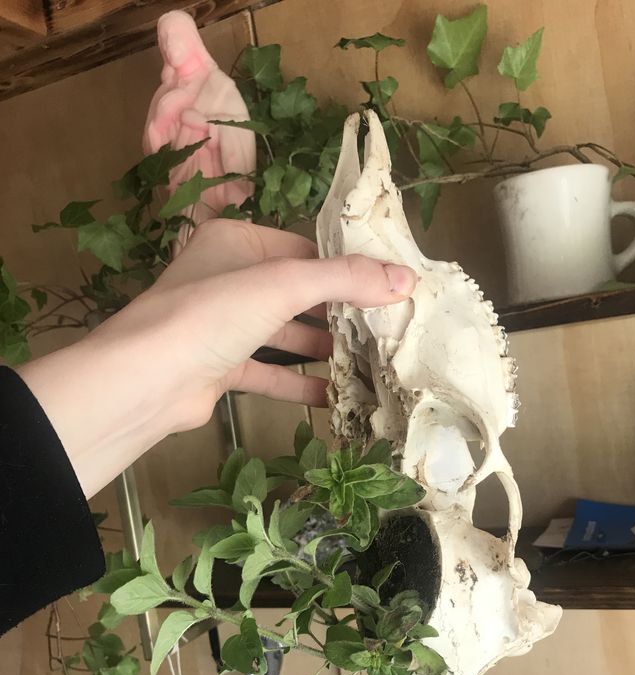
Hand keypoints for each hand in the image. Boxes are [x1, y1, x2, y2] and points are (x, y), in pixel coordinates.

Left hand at [17, 219, 415, 498]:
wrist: (149, 379)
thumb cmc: (212, 313)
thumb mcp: (284, 284)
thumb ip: (345, 278)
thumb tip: (407, 278)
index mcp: (237, 242)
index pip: (304, 248)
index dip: (346, 266)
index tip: (389, 285)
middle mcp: (228, 279)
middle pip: (296, 292)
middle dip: (339, 311)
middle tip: (385, 325)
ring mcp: (222, 326)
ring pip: (283, 333)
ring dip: (321, 347)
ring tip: (368, 360)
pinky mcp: (221, 368)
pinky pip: (269, 372)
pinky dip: (298, 383)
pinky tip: (334, 395)